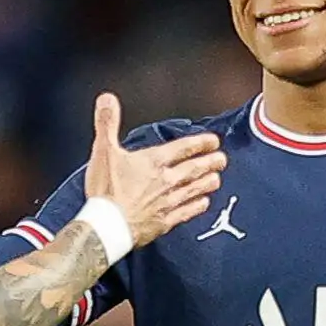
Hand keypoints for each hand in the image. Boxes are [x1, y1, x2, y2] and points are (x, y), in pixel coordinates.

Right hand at [84, 91, 224, 249]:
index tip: (213, 142)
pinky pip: (186, 213)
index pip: (183, 148)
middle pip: (194, 169)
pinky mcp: (164, 222)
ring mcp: (167, 203)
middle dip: (210, 162)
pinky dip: (196, 207)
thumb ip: (107, 123)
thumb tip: (107, 98)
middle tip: (222, 159)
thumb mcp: (103, 151)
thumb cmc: (105, 190)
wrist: (107, 226)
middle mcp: (165, 181)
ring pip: (194, 190)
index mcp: (153, 162)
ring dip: (207, 183)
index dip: (200, 143)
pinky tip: (203, 203)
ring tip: (217, 178)